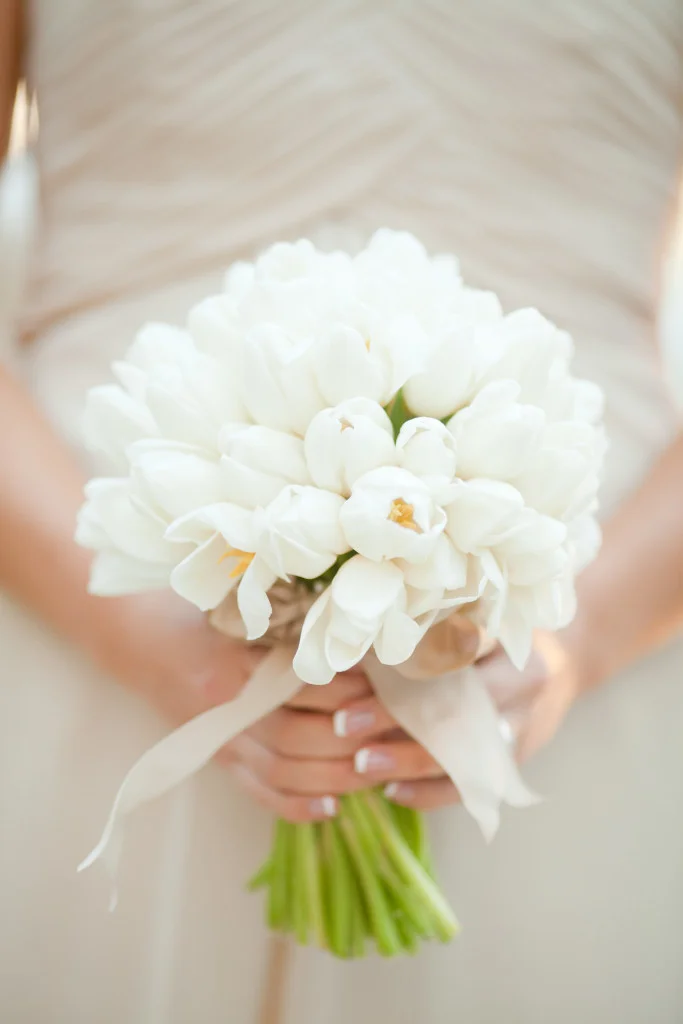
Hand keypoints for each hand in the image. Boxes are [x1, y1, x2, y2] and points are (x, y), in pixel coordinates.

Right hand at [92, 590, 400, 822]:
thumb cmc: (204, 616)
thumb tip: (359, 646)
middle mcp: (227, 706)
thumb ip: (292, 629)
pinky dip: (297, 807)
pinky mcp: (218, 760)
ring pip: (284, 771)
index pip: (301, 685)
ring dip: (336, 777)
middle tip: (392, 732)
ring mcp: (220, 739)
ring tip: (377, 770)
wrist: (143, 639)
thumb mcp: (245, 612)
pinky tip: (332, 809)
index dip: (346, 692)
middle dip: (351, 740)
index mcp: (235, 661)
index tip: (384, 688)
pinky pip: (258, 794)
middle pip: (297, 737)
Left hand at [347, 629, 586, 811]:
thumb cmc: (505, 633)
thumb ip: (437, 628)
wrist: (564, 662)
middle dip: (393, 718)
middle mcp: (522, 687)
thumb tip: (363, 641)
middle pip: (453, 707)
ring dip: (406, 762)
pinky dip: (429, 793)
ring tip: (360, 764)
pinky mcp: (517, 763)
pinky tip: (392, 791)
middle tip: (344, 723)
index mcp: (511, 642)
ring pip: (460, 755)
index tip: (360, 668)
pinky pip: (471, 788)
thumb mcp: (482, 616)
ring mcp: (523, 729)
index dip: (406, 664)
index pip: (454, 653)